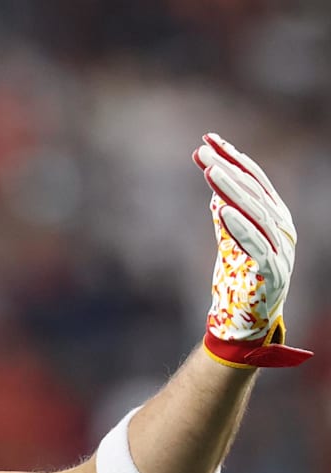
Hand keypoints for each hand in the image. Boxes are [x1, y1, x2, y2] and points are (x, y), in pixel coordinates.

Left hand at [193, 133, 310, 367]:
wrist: (245, 320)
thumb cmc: (238, 276)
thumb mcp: (230, 237)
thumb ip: (225, 209)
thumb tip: (214, 178)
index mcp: (275, 217)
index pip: (254, 180)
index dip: (233, 158)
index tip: (208, 139)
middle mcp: (282, 229)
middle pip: (254, 192)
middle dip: (228, 168)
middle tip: (203, 150)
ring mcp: (281, 249)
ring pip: (255, 213)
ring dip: (232, 190)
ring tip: (210, 170)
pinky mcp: (272, 271)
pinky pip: (255, 244)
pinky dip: (239, 226)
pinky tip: (221, 210)